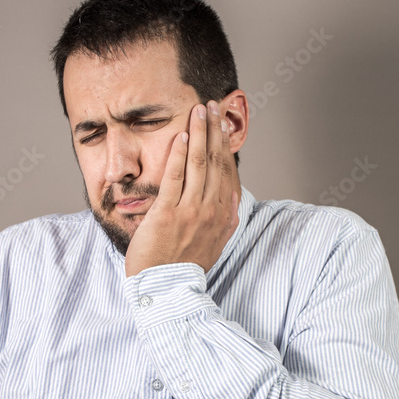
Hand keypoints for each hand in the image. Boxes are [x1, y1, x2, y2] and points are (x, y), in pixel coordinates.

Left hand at [125, 100, 239, 276]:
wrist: (167, 291)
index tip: (223, 126)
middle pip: (215, 162)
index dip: (225, 146)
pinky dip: (179, 154)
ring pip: (198, 164)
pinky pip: (175, 178)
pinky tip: (182, 135)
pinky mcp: (167, 214)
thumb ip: (223, 222)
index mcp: (223, 217)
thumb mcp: (215, 246)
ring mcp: (190, 212)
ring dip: (199, 133)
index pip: (227, 172)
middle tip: (212, 107)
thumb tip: (232, 202)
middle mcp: (211, 211)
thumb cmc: (185, 269)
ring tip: (199, 111)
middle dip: (214, 131)